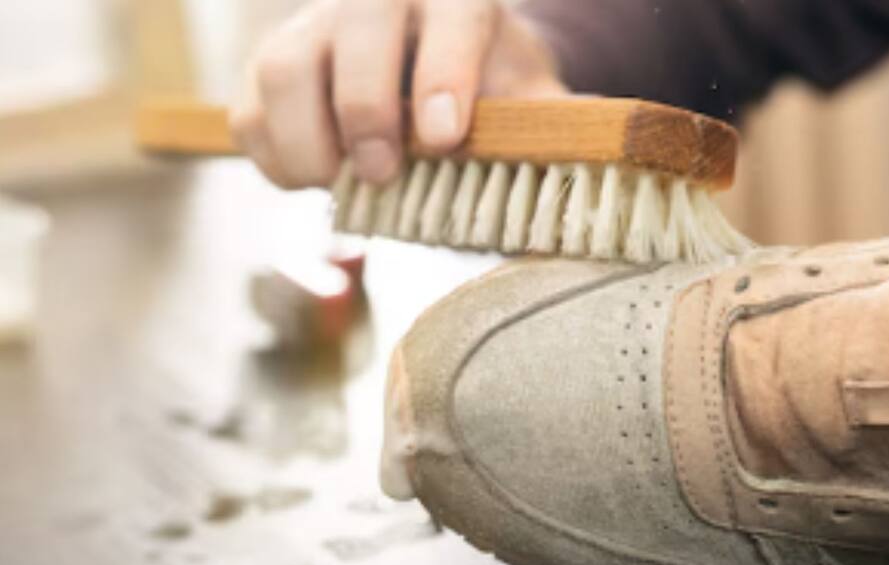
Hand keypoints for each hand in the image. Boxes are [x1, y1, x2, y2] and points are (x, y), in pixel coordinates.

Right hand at [230, 0, 567, 188]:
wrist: (433, 58)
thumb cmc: (489, 81)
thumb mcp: (530, 93)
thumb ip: (554, 119)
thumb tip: (602, 145)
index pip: (448, 16)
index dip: (443, 75)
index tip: (444, 138)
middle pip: (354, 32)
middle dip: (365, 111)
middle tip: (386, 175)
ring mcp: (315, 25)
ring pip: (284, 67)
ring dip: (307, 140)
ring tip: (342, 186)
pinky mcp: (271, 64)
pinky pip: (248, 107)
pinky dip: (270, 155)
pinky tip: (309, 182)